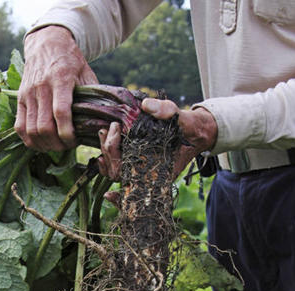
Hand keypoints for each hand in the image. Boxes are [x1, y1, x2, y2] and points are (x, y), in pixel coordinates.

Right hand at [16, 25, 97, 151]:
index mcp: (61, 78)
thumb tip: (101, 120)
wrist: (47, 43)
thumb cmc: (71, 61)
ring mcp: (28, 93)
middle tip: (67, 145)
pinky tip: (41, 143)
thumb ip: (92, 96)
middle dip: (57, 143)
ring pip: (31, 130)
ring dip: (44, 144)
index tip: (75, 140)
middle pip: (44, 126)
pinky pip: (20, 127)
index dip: (67, 133)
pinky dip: (29, 140)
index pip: (61, 112)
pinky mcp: (20, 99)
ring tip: (56, 146)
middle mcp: (41, 87)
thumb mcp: (86, 73)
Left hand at [97, 98, 217, 180]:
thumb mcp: (182, 119)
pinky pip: (117, 168)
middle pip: (117, 173)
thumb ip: (167, 112)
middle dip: (109, 151)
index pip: (131, 180)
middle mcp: (146, 175)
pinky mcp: (135, 161)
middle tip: (111, 128)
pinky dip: (106, 163)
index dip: (117, 180)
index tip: (106, 168)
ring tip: (105, 132)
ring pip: (114, 171)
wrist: (194, 133)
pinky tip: (100, 156)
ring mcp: (140, 169)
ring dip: (105, 153)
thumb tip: (146, 105)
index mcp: (158, 172)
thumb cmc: (189, 129)